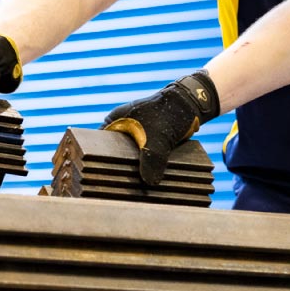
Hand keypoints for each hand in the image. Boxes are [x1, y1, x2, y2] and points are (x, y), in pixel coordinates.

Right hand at [102, 72, 219, 185]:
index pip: (97, 144)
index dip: (98, 160)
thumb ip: (152, 160)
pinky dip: (145, 166)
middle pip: (114, 153)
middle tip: (120, 185)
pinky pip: (143, 157)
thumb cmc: (169, 113)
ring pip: (130, 156)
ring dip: (134, 168)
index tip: (101, 177)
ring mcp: (136, 134)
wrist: (192, 104)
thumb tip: (149, 183)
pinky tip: (147, 179)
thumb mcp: (158, 139)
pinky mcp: (149, 140)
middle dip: (118, 167)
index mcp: (115, 121)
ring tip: (133, 186)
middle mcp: (122, 127)